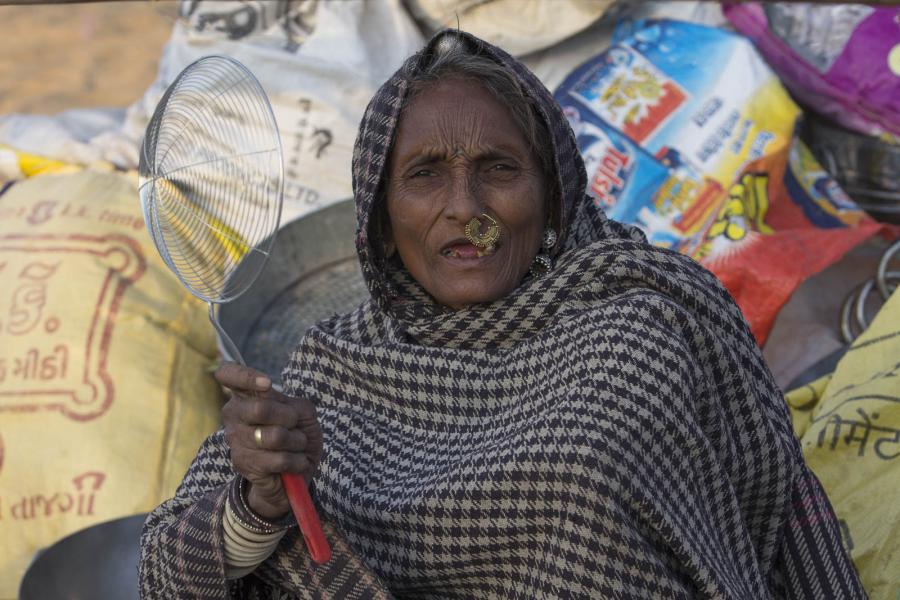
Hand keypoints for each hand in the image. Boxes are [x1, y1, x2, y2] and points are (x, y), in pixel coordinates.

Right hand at [218, 363, 322, 519]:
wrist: (295, 471)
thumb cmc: (297, 435)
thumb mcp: (303, 414)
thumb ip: (292, 404)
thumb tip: (280, 413)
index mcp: (245, 394)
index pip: (228, 373)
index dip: (245, 376)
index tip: (267, 384)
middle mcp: (233, 414)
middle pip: (260, 408)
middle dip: (289, 418)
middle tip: (295, 425)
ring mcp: (235, 439)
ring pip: (275, 436)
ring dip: (297, 442)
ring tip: (297, 446)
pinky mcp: (242, 463)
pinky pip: (279, 459)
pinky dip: (297, 460)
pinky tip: (296, 463)